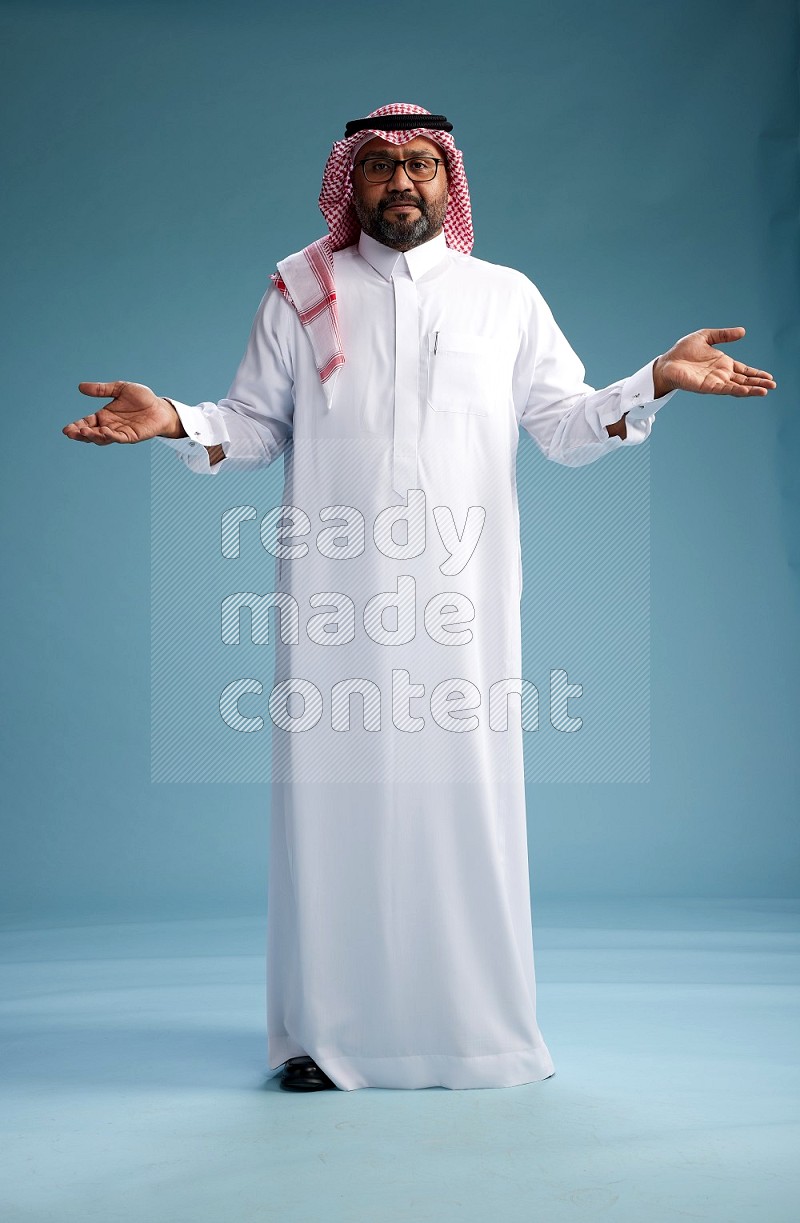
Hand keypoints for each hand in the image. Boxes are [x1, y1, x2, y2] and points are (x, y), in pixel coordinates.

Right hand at [63, 381, 183, 444]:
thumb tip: (80, 387)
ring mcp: (120, 432)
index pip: (87, 422)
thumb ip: (101, 389)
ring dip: (92, 436)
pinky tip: (103, 432)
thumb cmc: (142, 398)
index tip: (66, 429)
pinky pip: (118, 438)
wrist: (160, 406)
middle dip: (80, 434)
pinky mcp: (131, 436)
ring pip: (102, 438)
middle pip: (91, 433)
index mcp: (105, 416)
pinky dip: (110, 436)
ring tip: (83, 432)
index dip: (76, 426)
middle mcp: (110, 426)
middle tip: (70, 433)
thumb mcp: (119, 389)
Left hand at [652, 328, 775, 398]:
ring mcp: (715, 381)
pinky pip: (724, 389)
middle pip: (744, 380)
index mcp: (723, 364)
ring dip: (751, 389)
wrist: (666, 362)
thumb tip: (743, 331)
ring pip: (737, 387)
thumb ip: (724, 335)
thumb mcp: (706, 337)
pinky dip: (736, 390)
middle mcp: (721, 374)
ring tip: (764, 391)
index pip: (744, 370)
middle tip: (773, 386)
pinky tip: (746, 391)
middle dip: (758, 383)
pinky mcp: (706, 386)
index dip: (756, 374)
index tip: (769, 377)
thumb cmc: (683, 351)